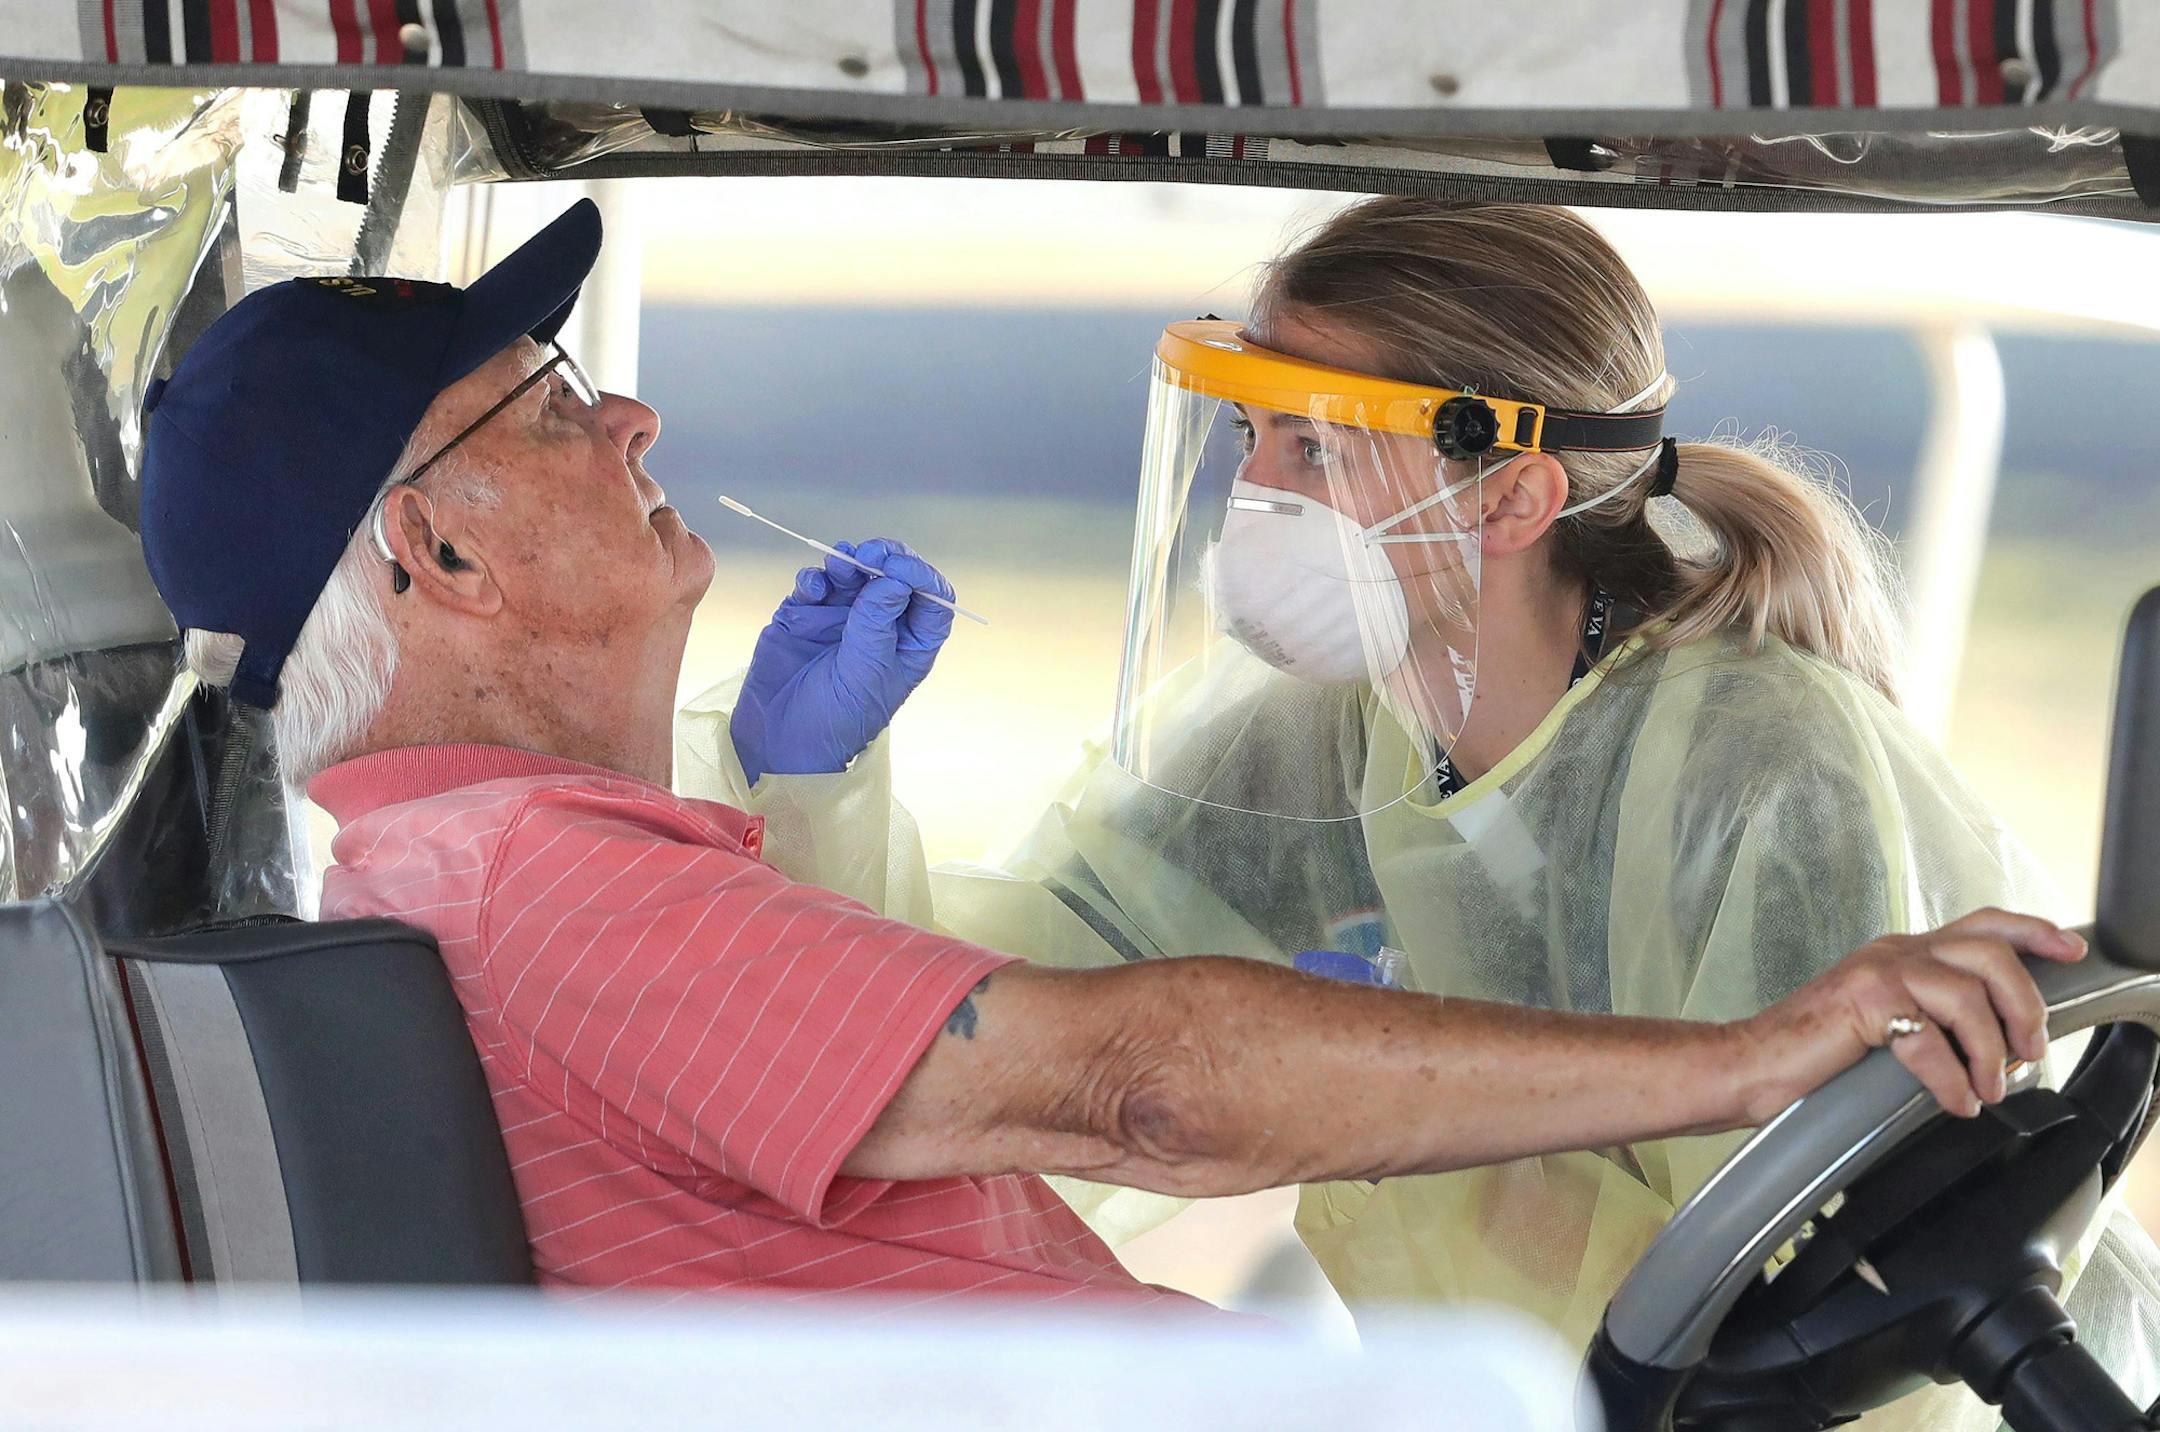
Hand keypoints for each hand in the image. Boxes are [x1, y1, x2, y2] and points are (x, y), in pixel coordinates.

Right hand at [731, 538, 956, 784]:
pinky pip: (814, 584)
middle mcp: (879, 626)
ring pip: (853, 573)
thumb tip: (894, 580)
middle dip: (884, 559)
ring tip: (839, 564)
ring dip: (848, 562)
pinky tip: (812, 589)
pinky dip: (814, 578)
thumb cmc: (836, 718)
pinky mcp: (804, 615)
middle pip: (893, 577)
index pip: (931, 600)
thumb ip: (876, 624)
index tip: (901, 568)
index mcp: (909, 645)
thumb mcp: (865, 674)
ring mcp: (840, 618)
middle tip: (870, 554)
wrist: (780, 738)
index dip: (921, 577)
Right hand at [1733, 908, 2085, 1122]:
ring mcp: (1876, 971)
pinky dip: (1953, 1081)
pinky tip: (1952, 1102)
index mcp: (1901, 952)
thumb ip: (1931, 1016)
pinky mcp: (1863, 1002)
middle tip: (2026, 1052)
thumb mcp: (1885, 1024)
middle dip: (2024, 1006)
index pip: (1981, 923)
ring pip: (1967, 993)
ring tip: (1988, 1087)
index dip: (2033, 931)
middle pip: (1989, 953)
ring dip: (1990, 1049)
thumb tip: (1995, 1047)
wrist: (1748, 1065)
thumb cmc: (1811, 1055)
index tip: (2069, 950)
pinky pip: (1931, 1039)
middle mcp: (1893, 951)